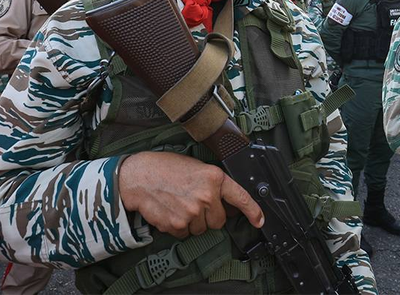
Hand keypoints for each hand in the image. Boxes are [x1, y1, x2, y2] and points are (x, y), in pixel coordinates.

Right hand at [119, 152, 263, 238]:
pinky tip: (172, 210)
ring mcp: (192, 212)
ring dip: (194, 221)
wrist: (140, 176)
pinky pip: (186, 233)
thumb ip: (213, 184)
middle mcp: (206, 196)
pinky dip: (180, 226)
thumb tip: (226, 202)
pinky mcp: (178, 225)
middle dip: (210, 215)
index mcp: (214, 177)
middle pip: (219, 220)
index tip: (260, 220)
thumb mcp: (196, 167)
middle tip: (195, 201)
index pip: (240, 197)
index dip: (253, 210)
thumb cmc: (166, 168)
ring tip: (180, 203)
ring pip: (202, 228)